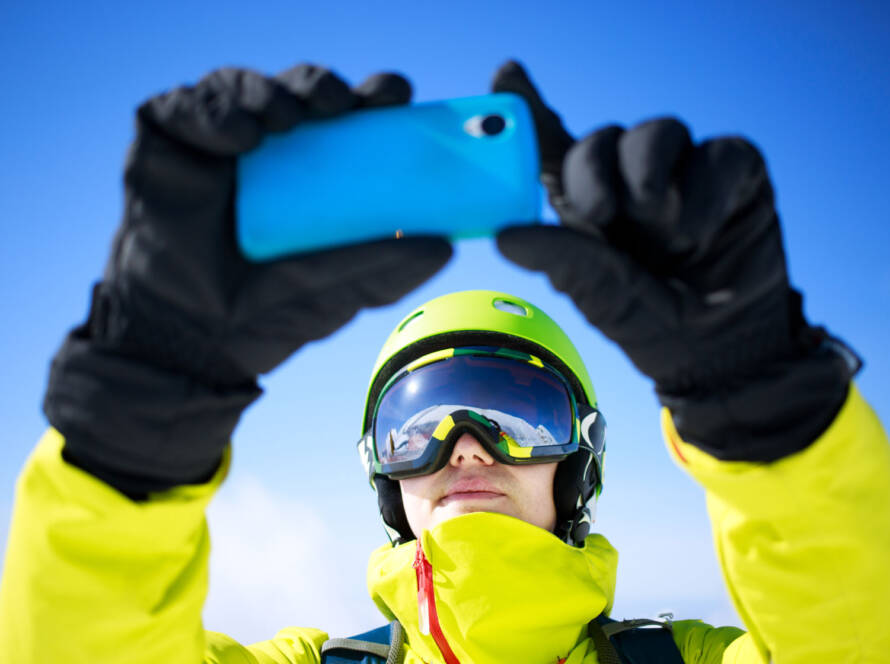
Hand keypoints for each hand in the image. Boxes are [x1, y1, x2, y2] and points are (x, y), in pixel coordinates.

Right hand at [44, 65, 450, 493]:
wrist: (196, 343)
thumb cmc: (270, 314)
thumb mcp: (340, 292)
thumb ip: (386, 269)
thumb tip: (446, 246)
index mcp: (318, 174)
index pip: (350, 119)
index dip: (374, 99)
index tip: (395, 97)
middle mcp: (270, 152)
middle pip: (300, 94)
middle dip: (323, 85)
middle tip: (340, 102)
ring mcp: (216, 144)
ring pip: (244, 88)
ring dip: (269, 92)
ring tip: (285, 120)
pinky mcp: (166, 144)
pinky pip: (184, 107)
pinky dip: (212, 112)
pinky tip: (241, 137)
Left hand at [492, 61, 856, 459]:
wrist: (719, 352)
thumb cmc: (649, 322)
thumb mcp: (598, 293)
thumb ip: (558, 257)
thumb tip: (503, 235)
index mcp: (586, 203)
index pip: (555, 144)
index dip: (532, 105)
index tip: (507, 73)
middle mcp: (629, 180)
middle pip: (601, 138)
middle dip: (593, 170)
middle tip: (598, 214)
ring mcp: (684, 173)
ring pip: (657, 132)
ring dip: (650, 176)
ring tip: (661, 227)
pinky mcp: (735, 173)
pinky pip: (720, 152)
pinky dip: (708, 190)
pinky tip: (699, 232)